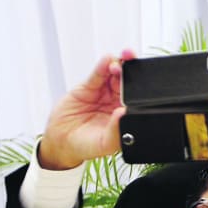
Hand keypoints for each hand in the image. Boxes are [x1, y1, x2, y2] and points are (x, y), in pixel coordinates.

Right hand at [38, 49, 134, 169]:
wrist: (62, 142)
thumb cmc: (87, 145)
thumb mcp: (105, 144)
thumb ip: (116, 130)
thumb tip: (123, 114)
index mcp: (126, 115)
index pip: (137, 98)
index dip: (142, 88)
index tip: (145, 81)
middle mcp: (117, 102)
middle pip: (127, 82)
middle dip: (131, 72)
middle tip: (132, 66)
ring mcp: (103, 93)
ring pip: (114, 75)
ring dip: (118, 66)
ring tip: (117, 65)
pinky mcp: (88, 87)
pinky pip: (98, 75)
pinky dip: (102, 67)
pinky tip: (107, 61)